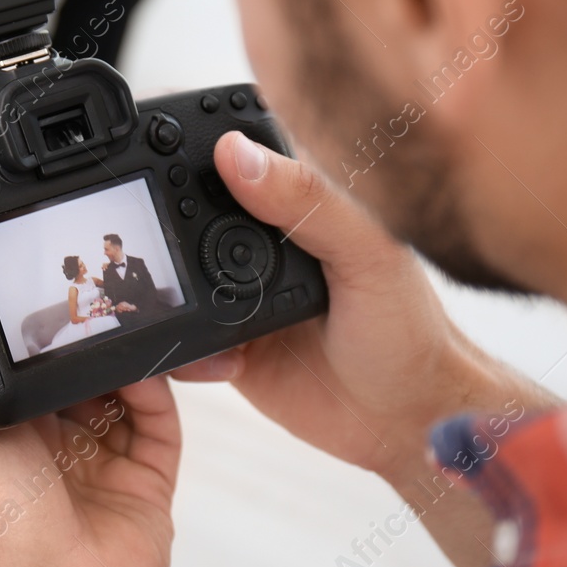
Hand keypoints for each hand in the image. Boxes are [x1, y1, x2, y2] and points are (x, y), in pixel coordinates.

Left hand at [0, 259, 179, 566]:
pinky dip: (159, 389)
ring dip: (126, 353)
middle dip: (89, 332)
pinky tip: (145, 368)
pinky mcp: (145, 475)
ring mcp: (100, 456)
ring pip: (124, 386)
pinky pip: (162, 420)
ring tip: (126, 322)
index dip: (32, 319)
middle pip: (78, 365)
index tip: (41, 279)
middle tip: (97, 293)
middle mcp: (50, 437)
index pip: (20, 354)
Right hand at [174, 132, 532, 485]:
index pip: (232, 155)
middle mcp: (257, 240)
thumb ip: (308, 200)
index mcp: (294, 199)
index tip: (157, 153)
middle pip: (182, 213)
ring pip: (170, 275)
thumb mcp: (367, 252)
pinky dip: (184, 349)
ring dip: (171, 296)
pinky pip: (177, 337)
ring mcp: (234, 291)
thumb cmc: (408, 327)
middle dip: (163, 230)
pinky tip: (230, 361)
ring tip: (220, 323)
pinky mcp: (221, 342)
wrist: (406, 419)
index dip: (192, 148)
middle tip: (180, 256)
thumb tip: (235, 153)